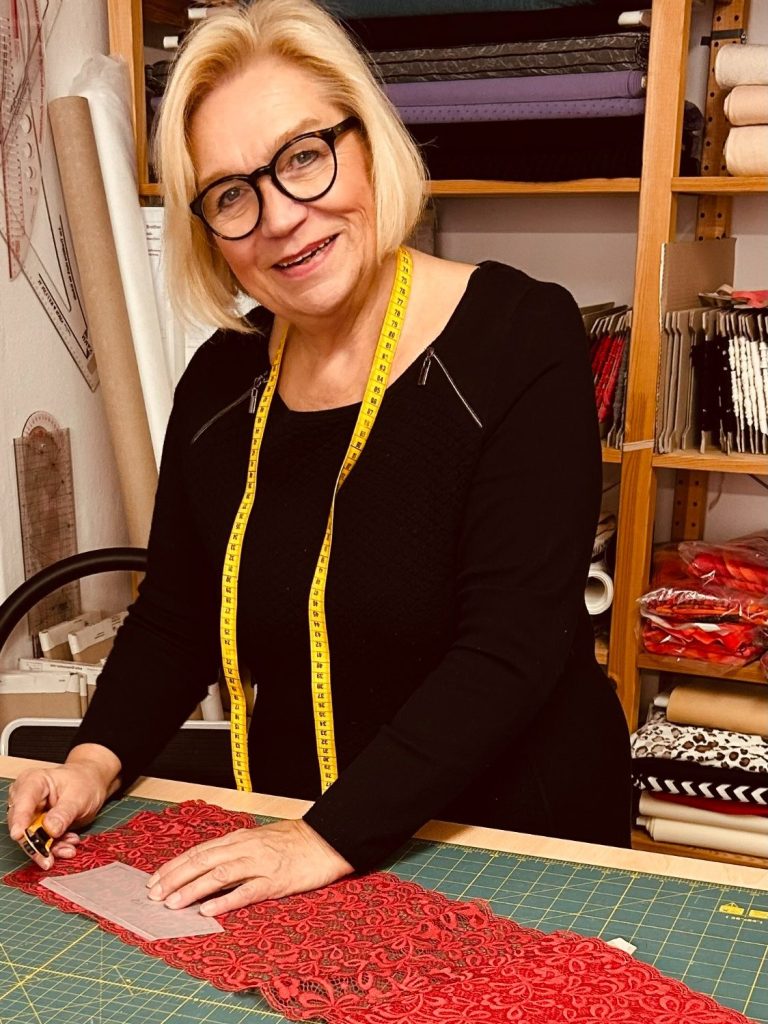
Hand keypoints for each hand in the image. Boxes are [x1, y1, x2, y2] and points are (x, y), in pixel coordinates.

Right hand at [6, 744, 120, 868]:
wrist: (91, 785)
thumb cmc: (84, 783)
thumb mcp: (79, 796)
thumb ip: (64, 813)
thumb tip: (50, 830)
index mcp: (33, 782)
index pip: (22, 802)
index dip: (19, 819)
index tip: (19, 835)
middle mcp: (26, 799)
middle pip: (22, 825)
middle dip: (36, 844)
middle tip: (48, 859)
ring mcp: (30, 814)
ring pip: (31, 838)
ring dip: (49, 849)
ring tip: (69, 850)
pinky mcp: (37, 828)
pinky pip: (42, 843)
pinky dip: (55, 848)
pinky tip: (69, 846)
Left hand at [146, 817, 353, 914]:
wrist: (329, 839)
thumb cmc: (296, 841)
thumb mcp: (261, 838)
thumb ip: (237, 850)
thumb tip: (211, 865)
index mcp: (240, 838)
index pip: (200, 850)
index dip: (176, 865)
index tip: (156, 879)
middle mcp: (246, 848)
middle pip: (203, 861)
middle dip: (175, 878)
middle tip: (154, 895)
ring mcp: (260, 864)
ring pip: (219, 875)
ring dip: (193, 889)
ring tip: (173, 904)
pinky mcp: (276, 880)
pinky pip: (246, 891)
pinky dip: (225, 901)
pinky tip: (209, 911)